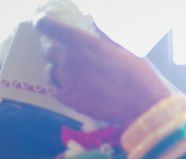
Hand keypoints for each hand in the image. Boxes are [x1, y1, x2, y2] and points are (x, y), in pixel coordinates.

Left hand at [36, 17, 177, 125]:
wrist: (142, 106)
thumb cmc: (137, 74)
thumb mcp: (121, 49)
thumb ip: (101, 37)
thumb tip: (92, 24)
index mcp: (80, 41)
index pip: (46, 26)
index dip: (43, 24)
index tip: (45, 25)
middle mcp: (68, 59)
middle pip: (48, 50)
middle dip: (55, 51)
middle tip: (67, 55)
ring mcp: (67, 80)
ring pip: (50, 71)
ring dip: (58, 70)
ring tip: (72, 75)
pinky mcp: (70, 99)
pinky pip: (57, 91)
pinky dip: (63, 89)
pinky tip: (76, 90)